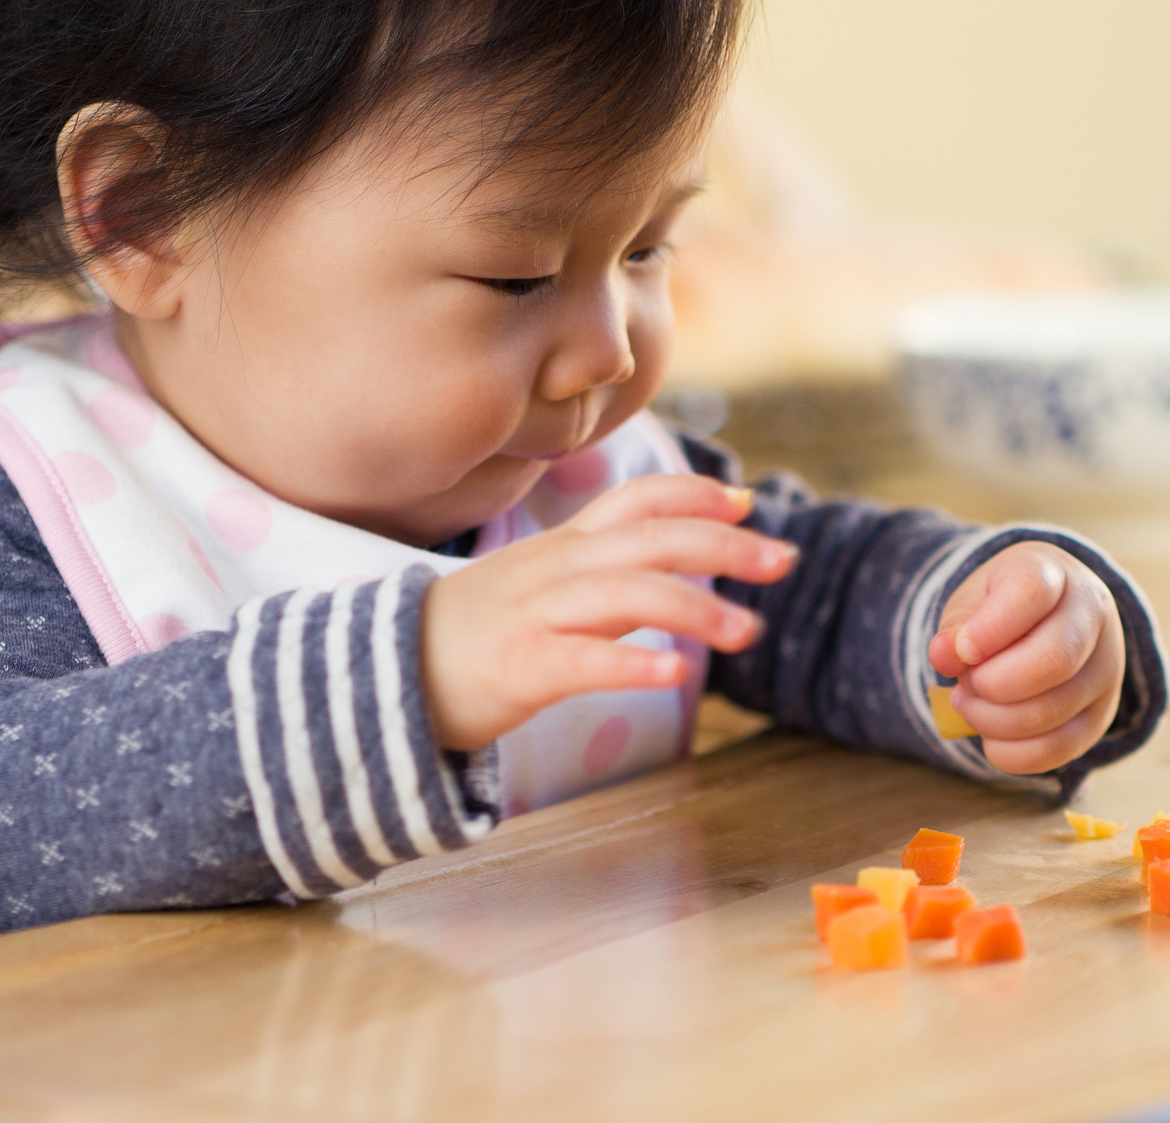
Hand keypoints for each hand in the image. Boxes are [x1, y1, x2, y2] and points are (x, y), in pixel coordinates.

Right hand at [421, 475, 796, 749]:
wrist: (386, 675)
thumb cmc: (477, 633)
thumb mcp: (542, 582)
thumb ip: (607, 566)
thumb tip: (681, 553)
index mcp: (565, 547)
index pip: (637, 499)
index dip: (696, 494)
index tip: (750, 501)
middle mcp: (555, 569)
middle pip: (649, 539)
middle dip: (723, 543)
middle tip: (784, 559)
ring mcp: (535, 615)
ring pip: (626, 595)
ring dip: (695, 607)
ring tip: (749, 629)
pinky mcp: (517, 668)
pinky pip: (581, 660)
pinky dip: (631, 665)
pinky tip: (676, 674)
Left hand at [927, 542, 1123, 774]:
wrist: (1050, 617)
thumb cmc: (1002, 606)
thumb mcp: (973, 600)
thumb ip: (956, 626)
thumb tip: (944, 656)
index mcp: (1055, 573)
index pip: (1032, 594)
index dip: (990, 629)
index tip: (962, 650)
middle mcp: (1093, 617)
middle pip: (1052, 661)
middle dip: (992, 684)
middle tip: (964, 682)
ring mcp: (1105, 669)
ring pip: (1052, 712)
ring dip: (993, 720)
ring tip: (970, 703)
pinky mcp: (1101, 715)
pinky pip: (1057, 750)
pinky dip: (1011, 753)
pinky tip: (990, 734)